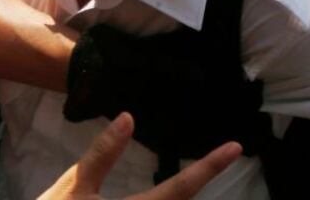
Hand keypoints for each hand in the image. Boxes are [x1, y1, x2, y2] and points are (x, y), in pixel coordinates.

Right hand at [38, 112, 241, 199]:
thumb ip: (103, 154)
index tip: (236, 147)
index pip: (181, 187)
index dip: (210, 166)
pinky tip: (163, 196)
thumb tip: (129, 117)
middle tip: (218, 160)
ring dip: (174, 198)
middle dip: (195, 185)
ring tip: (190, 175)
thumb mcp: (73, 187)